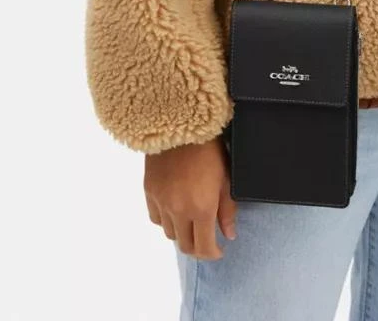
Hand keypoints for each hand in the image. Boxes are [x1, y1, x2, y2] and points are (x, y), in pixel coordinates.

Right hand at [144, 136, 236, 259]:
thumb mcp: (226, 178)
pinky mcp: (148, 191)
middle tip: (206, 240)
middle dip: (197, 248)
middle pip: (184, 245)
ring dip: (182, 232)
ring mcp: (161, 202)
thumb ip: (227, 209)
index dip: (212, 254)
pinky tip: (175, 210)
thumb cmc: (211, 148)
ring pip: (169, 233)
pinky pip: (156, 217)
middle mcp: (178, 210)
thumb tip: (229, 234)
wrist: (181, 123)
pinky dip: (166, 219)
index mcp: (201, 208)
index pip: (203, 247)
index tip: (218, 251)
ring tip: (191, 222)